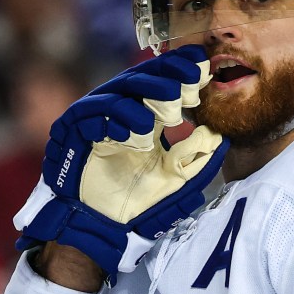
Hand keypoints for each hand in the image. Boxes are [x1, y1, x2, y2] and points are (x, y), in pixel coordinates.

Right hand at [13, 45, 227, 281]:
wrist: (103, 227)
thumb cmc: (137, 203)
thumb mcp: (176, 181)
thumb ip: (197, 161)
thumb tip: (221, 138)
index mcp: (141, 116)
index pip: (159, 81)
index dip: (179, 69)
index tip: (203, 65)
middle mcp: (117, 111)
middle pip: (140, 78)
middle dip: (166, 75)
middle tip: (189, 80)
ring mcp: (94, 118)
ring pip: (118, 91)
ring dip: (145, 95)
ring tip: (169, 110)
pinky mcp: (72, 130)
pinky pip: (91, 114)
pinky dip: (114, 118)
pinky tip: (134, 132)